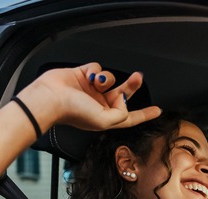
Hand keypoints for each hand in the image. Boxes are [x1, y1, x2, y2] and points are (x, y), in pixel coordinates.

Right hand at [18, 62, 161, 132]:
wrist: (50, 98)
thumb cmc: (73, 112)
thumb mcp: (104, 120)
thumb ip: (121, 114)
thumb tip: (124, 102)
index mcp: (106, 118)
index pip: (130, 117)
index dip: (145, 114)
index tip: (157, 111)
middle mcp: (99, 104)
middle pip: (123, 94)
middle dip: (132, 85)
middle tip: (138, 77)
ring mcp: (91, 90)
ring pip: (110, 79)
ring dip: (107, 79)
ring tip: (97, 82)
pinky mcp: (83, 76)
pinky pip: (97, 69)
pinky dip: (95, 71)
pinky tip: (88, 76)